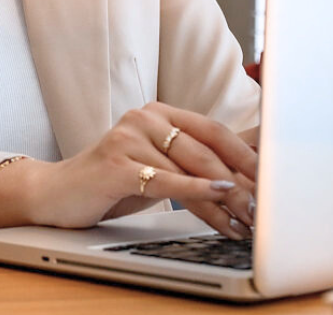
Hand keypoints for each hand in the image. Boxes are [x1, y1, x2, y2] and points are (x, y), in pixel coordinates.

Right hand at [4, 102, 256, 238]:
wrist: (59, 191)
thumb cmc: (114, 179)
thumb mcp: (159, 165)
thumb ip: (194, 160)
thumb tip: (248, 162)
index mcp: (158, 112)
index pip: (213, 129)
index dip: (246, 154)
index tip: (274, 178)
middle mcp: (145, 117)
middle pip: (206, 147)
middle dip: (242, 180)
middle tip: (266, 207)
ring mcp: (129, 136)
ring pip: (190, 168)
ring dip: (223, 199)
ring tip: (245, 220)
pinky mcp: (116, 162)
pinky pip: (165, 179)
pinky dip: (196, 191)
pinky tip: (218, 199)